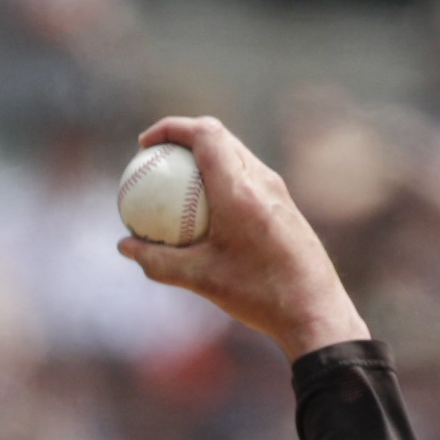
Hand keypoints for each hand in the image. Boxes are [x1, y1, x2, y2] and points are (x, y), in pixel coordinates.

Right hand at [117, 117, 367, 359]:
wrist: (315, 312)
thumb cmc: (258, 296)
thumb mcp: (200, 281)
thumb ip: (158, 261)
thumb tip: (124, 246)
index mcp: (239, 191)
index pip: (205, 134)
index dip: (171, 128)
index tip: (145, 145)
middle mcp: (262, 181)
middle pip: (220, 136)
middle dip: (183, 136)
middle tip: (155, 157)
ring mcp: (278, 191)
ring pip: (235, 153)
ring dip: (203, 155)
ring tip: (177, 179)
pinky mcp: (285, 205)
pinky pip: (247, 176)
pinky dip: (220, 178)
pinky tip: (206, 209)